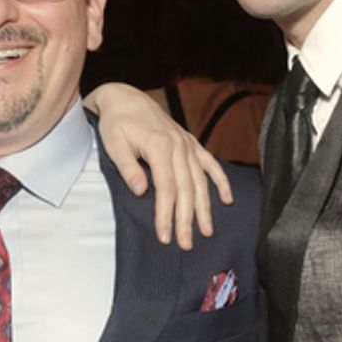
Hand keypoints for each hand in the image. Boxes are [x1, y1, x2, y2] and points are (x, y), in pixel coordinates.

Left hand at [84, 83, 231, 249]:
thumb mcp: (114, 143)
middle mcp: (179, 146)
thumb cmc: (117, 122)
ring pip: (201, 181)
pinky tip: (227, 199)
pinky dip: (221, 181)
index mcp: (160, 146)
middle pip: (187, 189)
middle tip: (186, 244)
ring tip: (207, 230)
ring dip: (205, 207)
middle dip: (187, 219)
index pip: (166, 188)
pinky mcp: (191, 143)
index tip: (165, 236)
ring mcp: (188, 144)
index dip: (166, 214)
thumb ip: (128, 168)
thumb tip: (141, 191)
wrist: (125, 98)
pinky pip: (210, 164)